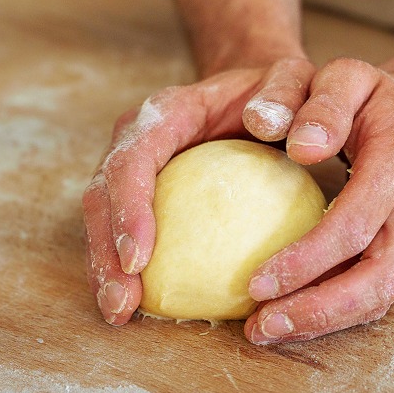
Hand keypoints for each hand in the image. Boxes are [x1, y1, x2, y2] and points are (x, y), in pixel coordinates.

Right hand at [82, 57, 315, 324]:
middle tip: (121, 304)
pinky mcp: (141, 190)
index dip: (129, 207)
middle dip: (106, 250)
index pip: (135, 158)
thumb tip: (266, 124)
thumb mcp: (292, 80)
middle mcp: (139, 134)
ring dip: (105, 266)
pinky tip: (137, 305)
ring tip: (120, 312)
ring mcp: (134, 163)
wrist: (257, 90)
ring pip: (101, 215)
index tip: (139, 258)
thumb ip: (286, 93)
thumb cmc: (279, 91)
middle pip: (102, 192)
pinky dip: (122, 266)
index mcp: (168, 111)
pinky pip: (121, 228)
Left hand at [243, 58, 393, 343]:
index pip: (357, 224)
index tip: (256, 281)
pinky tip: (290, 316)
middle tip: (262, 327)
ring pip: (383, 295)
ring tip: (267, 331)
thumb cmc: (368, 94)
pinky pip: (377, 291)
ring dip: (326, 320)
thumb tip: (301, 147)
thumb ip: (322, 102)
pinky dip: (334, 311)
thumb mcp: (345, 75)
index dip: (308, 259)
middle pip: (381, 277)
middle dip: (320, 310)